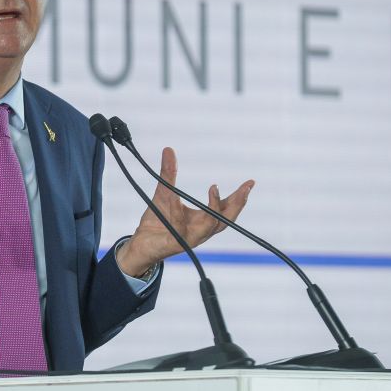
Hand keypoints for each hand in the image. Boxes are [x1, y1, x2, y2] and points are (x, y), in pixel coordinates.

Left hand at [116, 147, 254, 277]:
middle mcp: (202, 230)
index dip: (239, 196)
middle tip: (245, 189)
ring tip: (215, 188)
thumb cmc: (158, 220)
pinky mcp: (176, 242)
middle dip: (237, 203)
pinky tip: (173, 199)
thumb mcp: (164, 192)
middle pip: (226, 219)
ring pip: (209, 225)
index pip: (227, 208)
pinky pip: (179, 226)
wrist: (141, 242)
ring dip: (214, 207)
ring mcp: (191, 237)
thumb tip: (168, 149)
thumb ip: (168, 173)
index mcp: (204, 219)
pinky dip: (177, 211)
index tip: (250, 183)